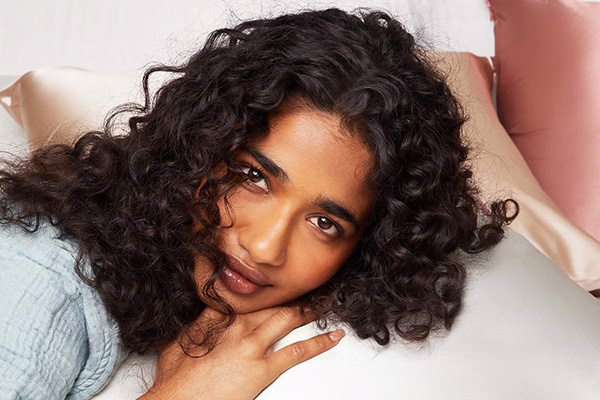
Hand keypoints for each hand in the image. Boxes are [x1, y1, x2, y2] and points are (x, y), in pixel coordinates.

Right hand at [138, 304, 344, 399]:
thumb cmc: (176, 379)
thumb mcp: (182, 341)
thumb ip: (201, 322)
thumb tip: (213, 312)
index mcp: (220, 317)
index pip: (247, 294)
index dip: (266, 287)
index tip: (279, 281)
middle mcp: (239, 326)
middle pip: (273, 301)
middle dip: (293, 292)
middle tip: (310, 284)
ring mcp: (253, 346)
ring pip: (288, 318)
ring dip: (309, 308)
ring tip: (325, 300)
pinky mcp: (263, 368)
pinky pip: (298, 352)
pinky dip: (319, 343)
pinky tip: (333, 336)